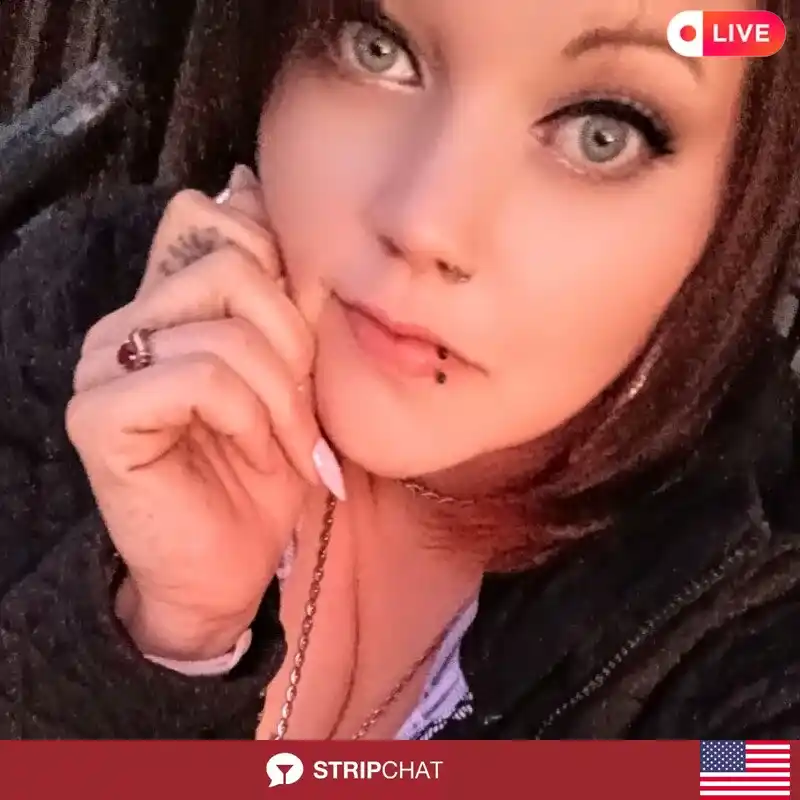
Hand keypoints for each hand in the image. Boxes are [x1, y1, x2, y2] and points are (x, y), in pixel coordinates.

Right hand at [67, 167, 343, 658]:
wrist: (233, 563)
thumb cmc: (263, 470)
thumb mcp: (287, 369)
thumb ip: (266, 289)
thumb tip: (246, 182)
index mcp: (168, 304)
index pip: (207, 219)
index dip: (270, 257)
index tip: (294, 325)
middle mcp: (127, 323)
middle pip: (232, 265)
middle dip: (292, 343)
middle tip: (301, 407)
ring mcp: (104, 365)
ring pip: (225, 328)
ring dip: (281, 396)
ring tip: (286, 444)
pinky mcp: (101, 414)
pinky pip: (201, 378)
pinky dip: (249, 418)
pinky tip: (254, 453)